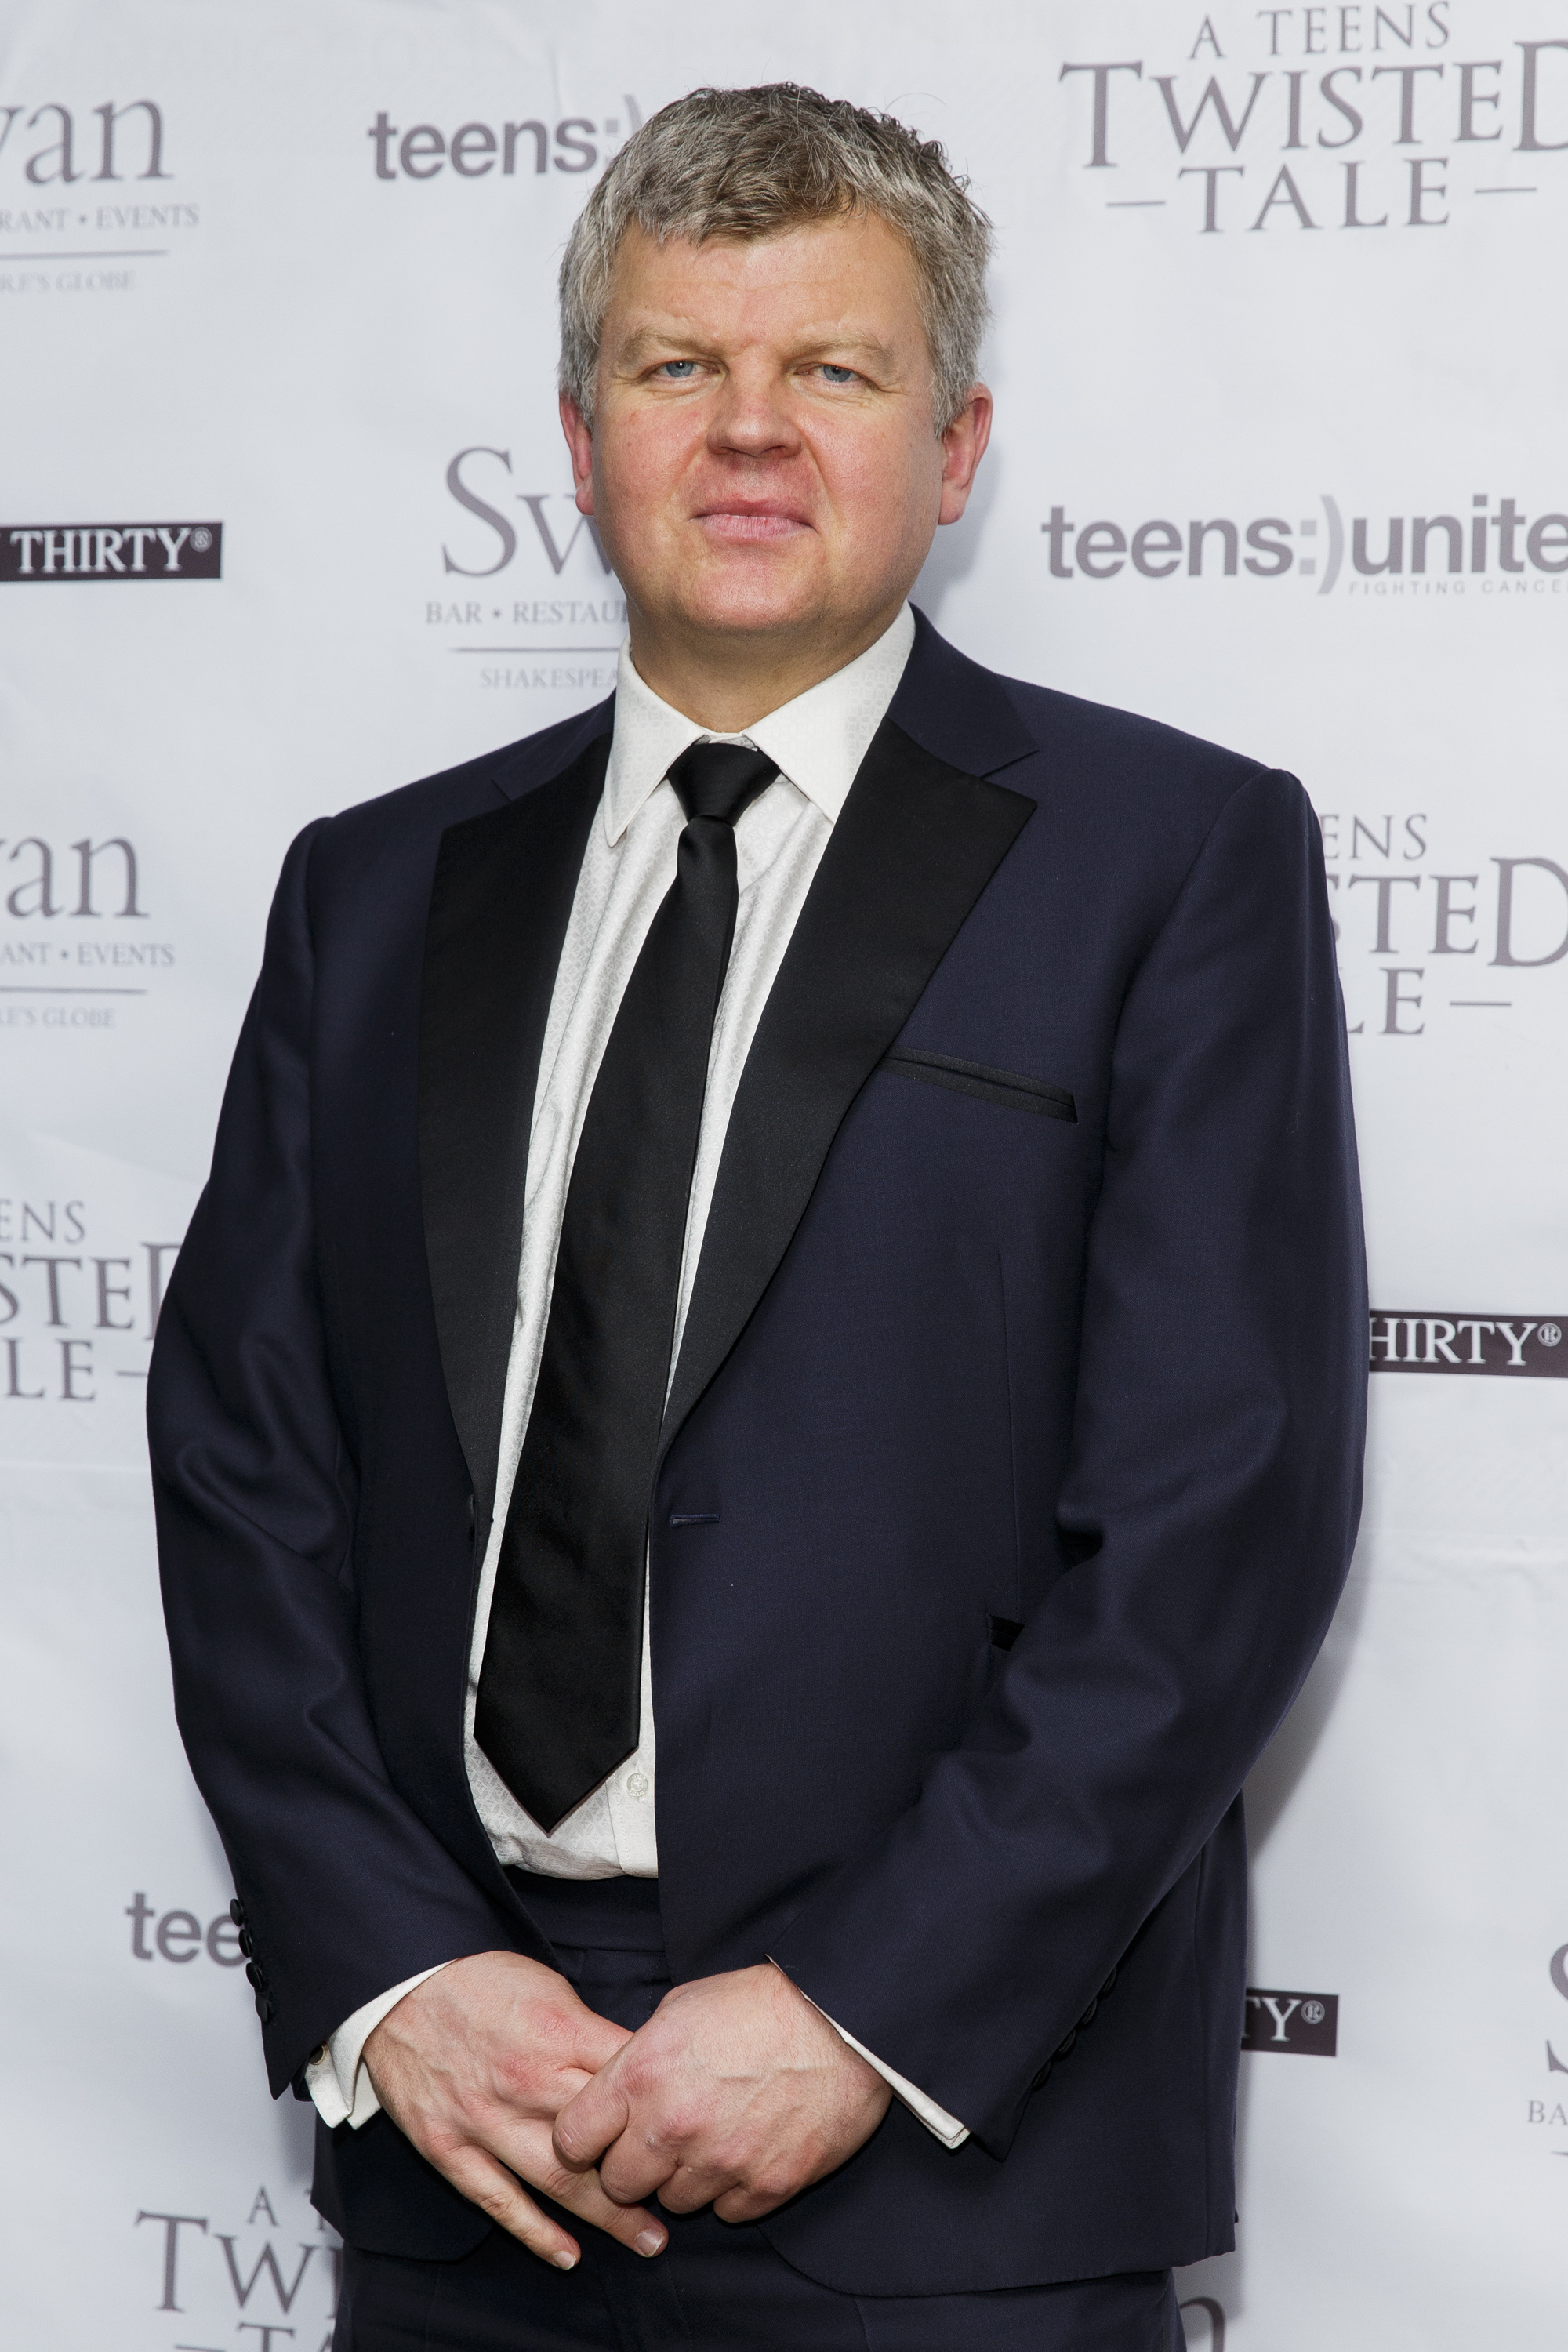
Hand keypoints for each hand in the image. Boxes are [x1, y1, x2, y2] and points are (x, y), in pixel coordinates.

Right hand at [363, 1950, 668, 2269]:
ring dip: (609, 2215)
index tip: (692, 2125)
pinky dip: (536, 2233)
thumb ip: (590, 2033)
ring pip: (560, 2180)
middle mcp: (526, 2082)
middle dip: (650, 2170)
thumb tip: (636, 2067)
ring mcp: (486, 2121)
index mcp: (558, 2033)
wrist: (400, 1985)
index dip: (665, 2104)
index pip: (629, 2080)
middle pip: (605, 2138)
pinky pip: (499, 2201)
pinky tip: (569, 2255)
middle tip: (686, 2194)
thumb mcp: (550, 1987)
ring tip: (650, 2239)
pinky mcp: (450, 2148)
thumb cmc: (479, 1980)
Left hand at [552, 1962, 891, 2221]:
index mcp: (642, 2075)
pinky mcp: (766, 2187)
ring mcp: (720, 2162)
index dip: (583, 2139)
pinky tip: (749, 2148)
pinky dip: (733, 2188)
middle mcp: (672, 2126)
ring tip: (715, 2135)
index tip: (600, 2135)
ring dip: (686, 2177)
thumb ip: (639, 2057)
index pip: (572, 2139)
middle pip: (618, 2184)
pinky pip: (727, 2211)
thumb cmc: (759, 2003)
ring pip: (674, 2202)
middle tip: (662, 2138)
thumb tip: (618, 2090)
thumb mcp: (681, 2008)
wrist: (841, 2020)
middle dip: (633, 2165)